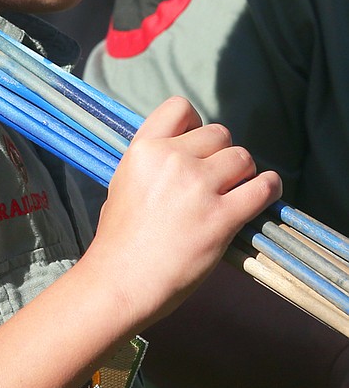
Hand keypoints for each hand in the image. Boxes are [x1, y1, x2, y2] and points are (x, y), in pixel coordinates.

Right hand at [83, 96, 281, 330]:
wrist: (122, 279)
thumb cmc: (119, 238)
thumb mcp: (123, 182)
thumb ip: (152, 162)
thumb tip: (184, 154)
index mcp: (143, 149)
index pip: (180, 108)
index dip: (195, 124)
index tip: (197, 145)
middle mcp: (172, 159)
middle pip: (220, 134)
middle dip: (222, 154)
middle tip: (217, 179)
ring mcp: (198, 187)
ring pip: (243, 157)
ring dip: (244, 173)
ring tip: (236, 190)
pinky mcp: (222, 216)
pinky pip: (262, 188)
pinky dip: (269, 189)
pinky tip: (264, 193)